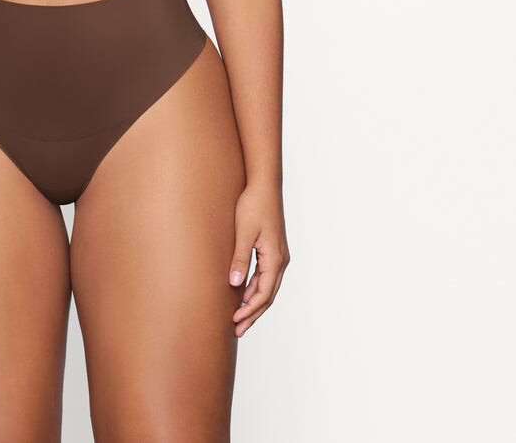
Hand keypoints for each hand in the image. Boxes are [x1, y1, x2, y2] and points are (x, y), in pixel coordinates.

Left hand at [228, 182, 289, 336]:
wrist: (264, 185)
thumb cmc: (253, 205)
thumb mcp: (243, 232)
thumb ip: (240, 258)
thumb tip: (235, 284)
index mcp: (275, 258)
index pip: (264, 293)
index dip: (250, 309)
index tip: (235, 321)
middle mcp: (281, 260)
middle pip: (268, 295)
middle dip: (253, 314)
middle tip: (237, 331)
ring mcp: (278, 255)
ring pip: (268, 287)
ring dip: (254, 303)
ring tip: (239, 318)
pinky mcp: (273, 250)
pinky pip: (266, 276)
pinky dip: (255, 289)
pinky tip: (243, 294)